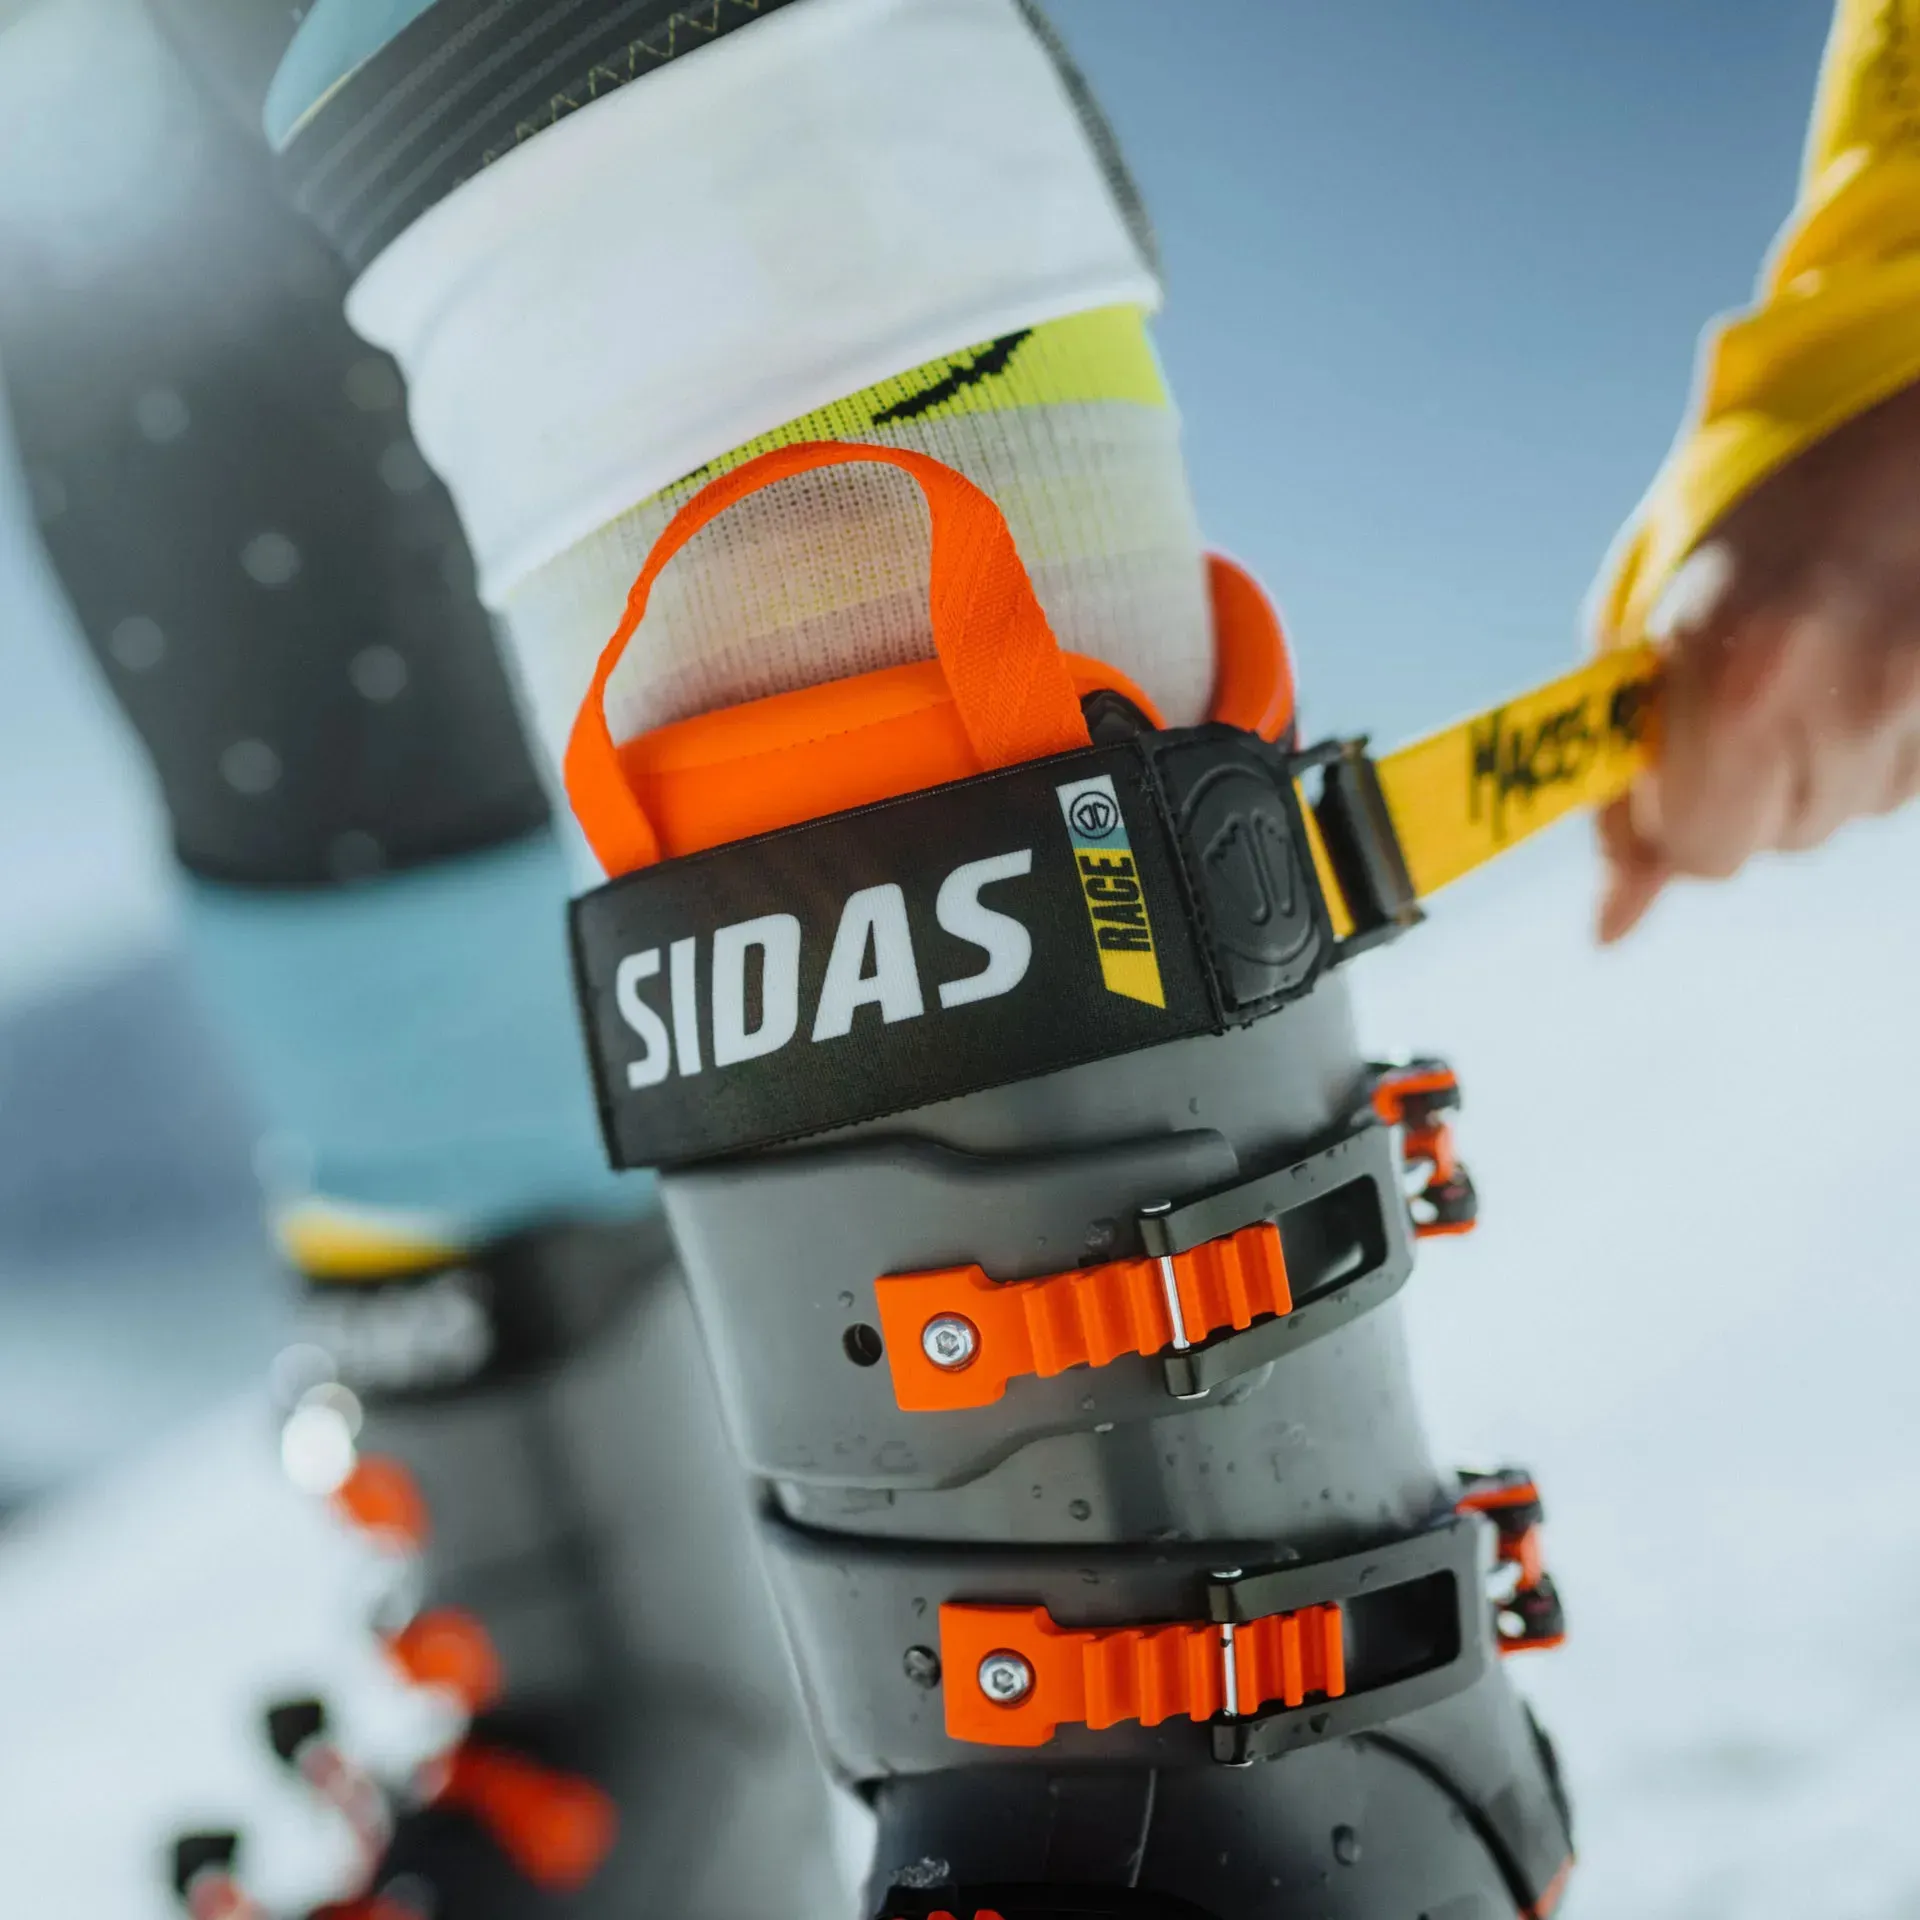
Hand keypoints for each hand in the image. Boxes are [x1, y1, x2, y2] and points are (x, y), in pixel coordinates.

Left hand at [1597, 375, 1919, 943]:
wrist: (1898, 437)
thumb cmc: (1751, 524)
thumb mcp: (1646, 626)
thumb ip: (1616, 778)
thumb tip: (1609, 928)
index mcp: (1729, 670)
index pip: (1694, 850)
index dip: (1669, 822)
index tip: (1665, 772)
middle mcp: (1834, 694)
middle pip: (1768, 846)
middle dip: (1736, 800)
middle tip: (1735, 709)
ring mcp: (1916, 699)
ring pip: (1837, 818)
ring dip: (1808, 772)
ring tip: (1808, 670)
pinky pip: (1902, 788)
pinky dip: (1873, 750)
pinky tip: (1866, 671)